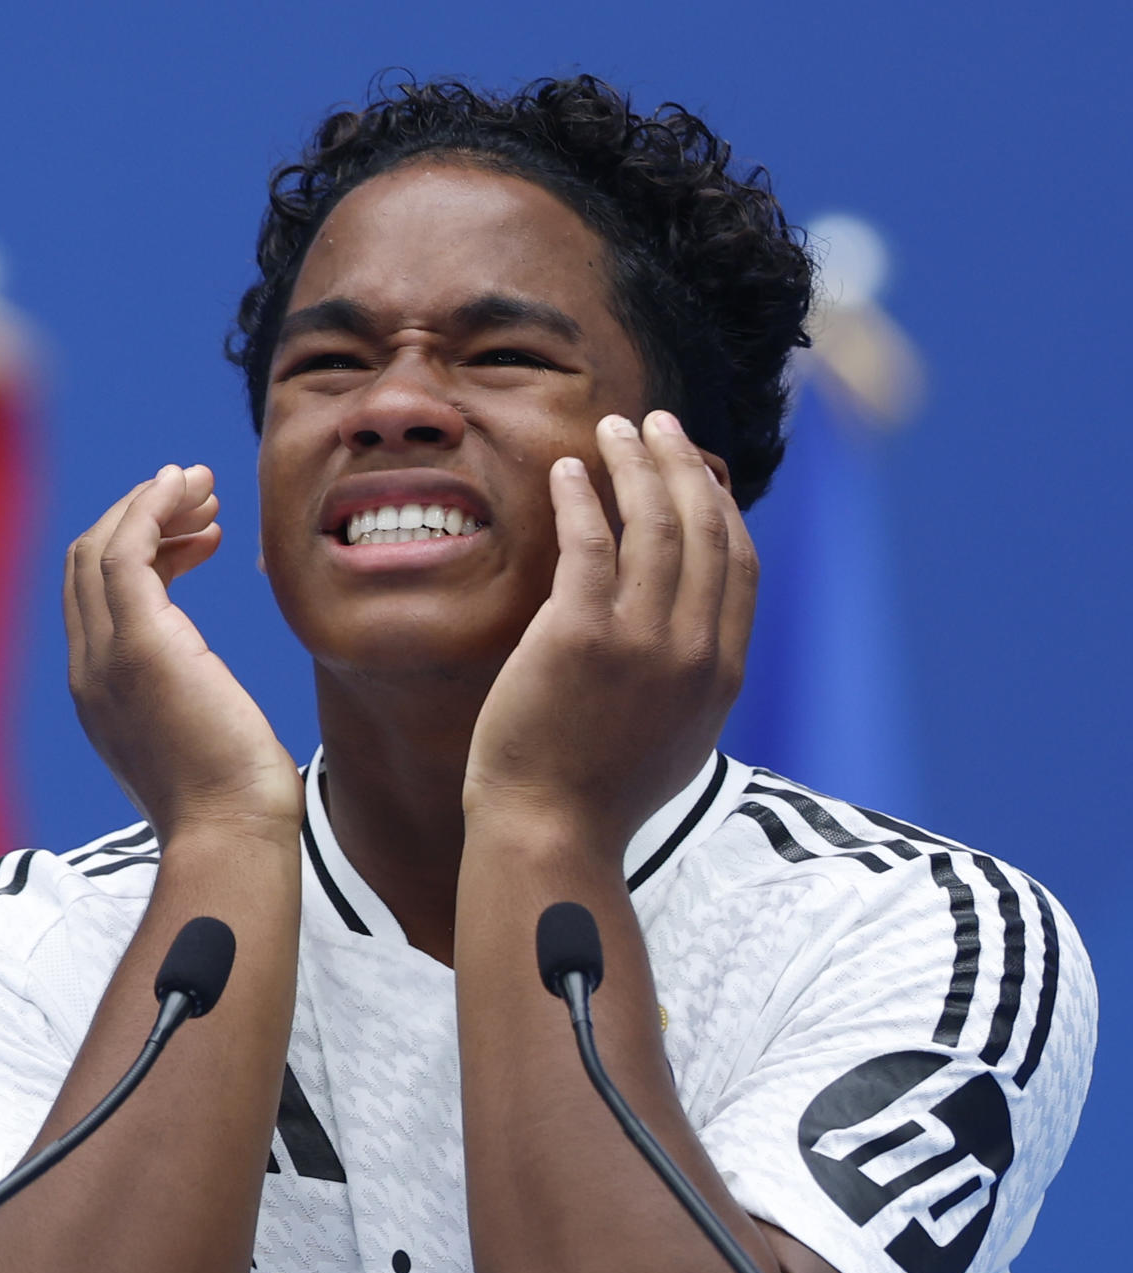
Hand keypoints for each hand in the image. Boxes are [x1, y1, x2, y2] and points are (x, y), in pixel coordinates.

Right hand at [65, 464, 304, 845]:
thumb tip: (206, 683)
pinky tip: (186, 487)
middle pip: (86, 563)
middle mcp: (88, 671)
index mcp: (100, 692)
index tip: (199, 535)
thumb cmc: (234, 803)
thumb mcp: (199, 739)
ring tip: (204, 488)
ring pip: (100, 547)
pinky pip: (126, 551)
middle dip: (140, 516)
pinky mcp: (138, 646)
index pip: (94, 597)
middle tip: (201, 497)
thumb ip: (186, 700)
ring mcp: (105, 658)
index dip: (140, 550)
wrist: (232, 837)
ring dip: (150, 504)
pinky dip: (150, 507)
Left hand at [462, 411, 756, 856]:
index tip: (698, 471)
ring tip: (614, 427)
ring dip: (636, 463)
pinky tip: (568, 471)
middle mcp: (694, 649)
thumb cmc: (598, 793)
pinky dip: (583, 497)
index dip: (721, 506)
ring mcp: (641, 641)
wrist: (551, 831)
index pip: (739, 564)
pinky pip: (589, 542)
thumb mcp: (676, 738)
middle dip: (683, 464)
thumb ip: (691, 680)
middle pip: (704, 528)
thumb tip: (692, 639)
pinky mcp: (580, 635)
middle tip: (655, 423)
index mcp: (723, 672)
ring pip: (653, 524)